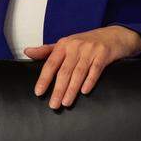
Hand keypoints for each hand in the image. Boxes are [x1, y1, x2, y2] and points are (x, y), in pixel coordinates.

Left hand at [23, 25, 140, 108]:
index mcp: (64, 44)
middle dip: (58, 89)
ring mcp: (90, 49)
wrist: (114, 35)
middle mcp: (76, 46)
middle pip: (64, 71)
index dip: (44, 78)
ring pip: (79, 72)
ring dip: (72, 89)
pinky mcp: (104, 53)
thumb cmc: (87, 42)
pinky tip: (84, 92)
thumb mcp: (66, 44)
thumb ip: (47, 50)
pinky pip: (95, 69)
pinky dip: (90, 81)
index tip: (39, 92)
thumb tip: (27, 52)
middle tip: (53, 105)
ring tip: (66, 102)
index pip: (51, 63)